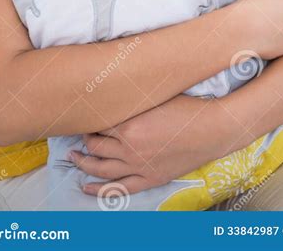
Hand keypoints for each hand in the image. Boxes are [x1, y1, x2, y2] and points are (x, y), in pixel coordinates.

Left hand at [67, 94, 233, 195]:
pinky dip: (99, 190)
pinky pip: (119, 189)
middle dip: (83, 140)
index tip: (83, 114)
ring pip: (101, 168)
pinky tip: (85, 187)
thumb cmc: (186, 107)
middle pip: (95, 146)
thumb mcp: (156, 96)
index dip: (88, 120)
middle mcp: (129, 148)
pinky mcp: (150, 178)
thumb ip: (133, 98)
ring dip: (83, 163)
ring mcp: (139, 166)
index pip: (97, 124)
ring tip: (72, 157)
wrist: (211, 129)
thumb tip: (115, 92)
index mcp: (129, 125)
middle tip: (76, 134)